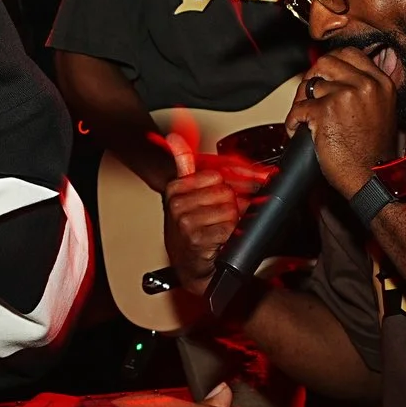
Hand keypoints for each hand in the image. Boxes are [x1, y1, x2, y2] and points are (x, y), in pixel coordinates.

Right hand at [159, 133, 270, 300]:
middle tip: (221, 218)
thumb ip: (183, 164)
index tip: (228, 196)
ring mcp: (186, 222)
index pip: (215, 175)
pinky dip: (231, 235)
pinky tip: (220, 240)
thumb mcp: (185, 196)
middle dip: (230, 205)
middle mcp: (177, 204)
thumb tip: (174, 139)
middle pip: (225, 191)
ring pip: (229, 208)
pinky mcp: (197, 239)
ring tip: (219, 229)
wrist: (192, 267)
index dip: (228, 185)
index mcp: (175, 189)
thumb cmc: (191, 232)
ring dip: (231, 221)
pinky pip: (229, 227)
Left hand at [284, 49, 396, 198]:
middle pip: (326, 62)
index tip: (323, 74)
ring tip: (303, 117)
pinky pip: (298, 108)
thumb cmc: (374, 152)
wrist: (371, 177)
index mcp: (381, 83)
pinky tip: (297, 130)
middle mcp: (365, 85)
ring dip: (301, 101)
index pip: (350, 54)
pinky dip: (292, 121)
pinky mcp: (325, 111)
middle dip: (312, 76)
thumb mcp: (382, 110)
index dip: (331, 62)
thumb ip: (367, 88)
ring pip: (310, 85)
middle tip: (308, 93)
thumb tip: (342, 74)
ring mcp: (345, 95)